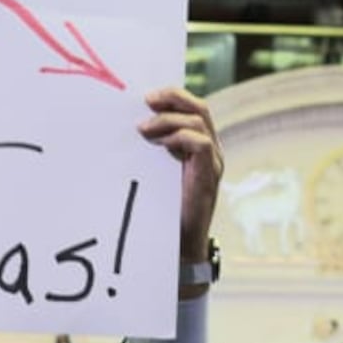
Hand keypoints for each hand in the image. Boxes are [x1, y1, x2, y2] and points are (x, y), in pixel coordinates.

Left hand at [136, 88, 223, 268]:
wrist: (180, 245)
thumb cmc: (164, 209)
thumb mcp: (155, 171)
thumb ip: (152, 149)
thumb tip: (130, 127)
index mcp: (198, 145)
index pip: (192, 108)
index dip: (172, 97)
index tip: (146, 96)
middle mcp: (210, 150)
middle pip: (199, 108)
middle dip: (173, 98)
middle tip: (146, 101)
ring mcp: (213, 162)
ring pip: (198, 122)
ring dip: (168, 121)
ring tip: (143, 130)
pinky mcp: (209, 176)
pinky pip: (201, 144)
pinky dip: (180, 138)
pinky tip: (160, 146)